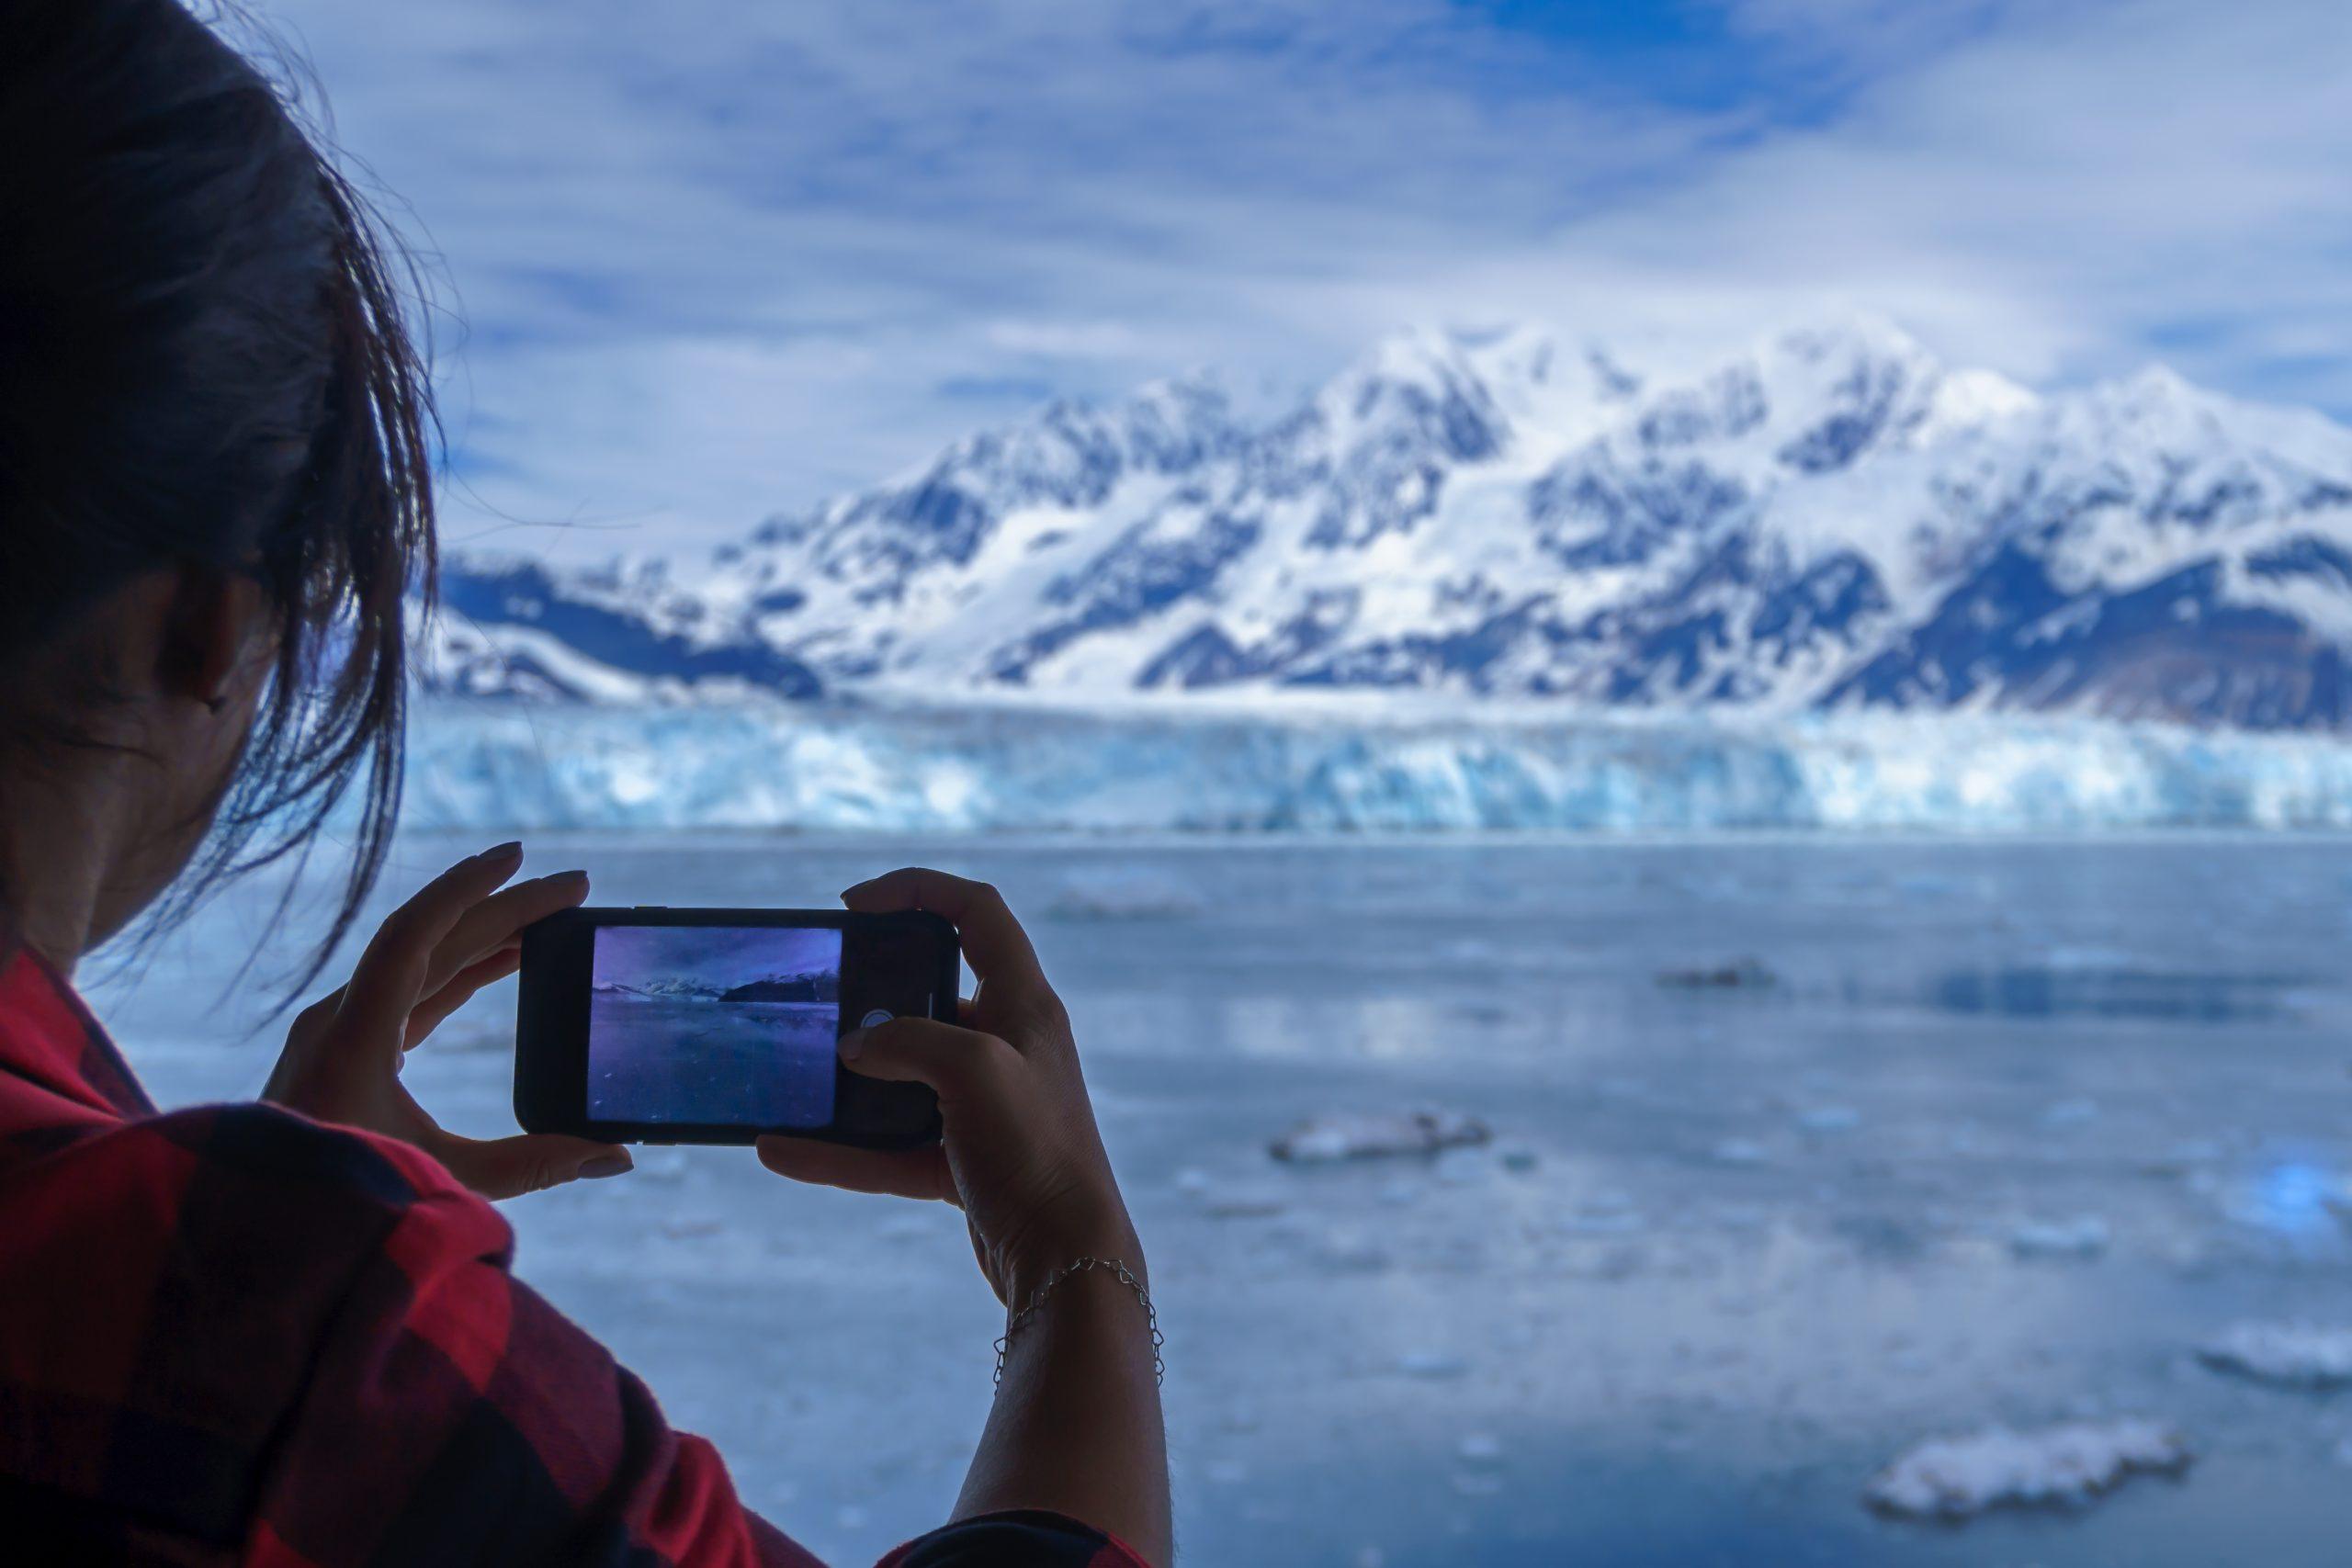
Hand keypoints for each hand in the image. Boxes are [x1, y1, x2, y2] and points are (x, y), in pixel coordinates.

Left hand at [264, 841, 632, 1199]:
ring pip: (417, 964)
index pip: (413, 935)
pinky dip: (456, 975)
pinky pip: (406, 994)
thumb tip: (617, 1157)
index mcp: (352, 1037)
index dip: (468, 889)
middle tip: (571, 885)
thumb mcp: (442, 1182)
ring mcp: (336, 1035)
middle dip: (502, 907)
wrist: (253, 1237)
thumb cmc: (341, 1208)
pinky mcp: (342, 1055)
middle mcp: (339, 1022)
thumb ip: (532, 1166)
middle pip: (427, 940)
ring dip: (483, 937)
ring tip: (547, 919)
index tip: (521, 859)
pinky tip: (498, 966)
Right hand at [756, 868, 1139, 1303]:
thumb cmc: (1036, 1151)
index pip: (977, 913)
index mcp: (1023, 1004)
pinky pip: (887, 1148)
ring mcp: (984, 1107)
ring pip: (901, 1079)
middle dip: (870, 992)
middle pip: (931, 994)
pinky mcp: (963, 1162)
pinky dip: (837, 1151)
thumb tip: (857, 1045)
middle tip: (817, 995)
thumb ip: (909, 1040)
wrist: (1066, 1261)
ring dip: (845, 1080)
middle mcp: (1007, 1047)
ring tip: (787, 1074)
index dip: (918, 891)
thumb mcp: (973, 1070)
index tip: (855, 904)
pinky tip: (780, 1150)